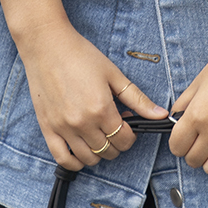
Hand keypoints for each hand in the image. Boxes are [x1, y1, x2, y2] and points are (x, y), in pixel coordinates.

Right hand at [0, 0, 165, 171]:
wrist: (47, 44)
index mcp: (101, 108)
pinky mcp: (48, 128)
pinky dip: (74, 162)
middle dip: (117, 143)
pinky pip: (62, 159)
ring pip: (88, 158)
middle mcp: (82, 122)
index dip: (131, 135)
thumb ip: (137, 98)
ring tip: (99, 136)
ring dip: (99, 153)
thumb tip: (160, 115)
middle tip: (114, 127)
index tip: (127, 125)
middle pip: (108, 151)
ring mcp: (63, 127)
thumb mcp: (113, 74)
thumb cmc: (80, 54)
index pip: (124, 140)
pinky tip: (81, 152)